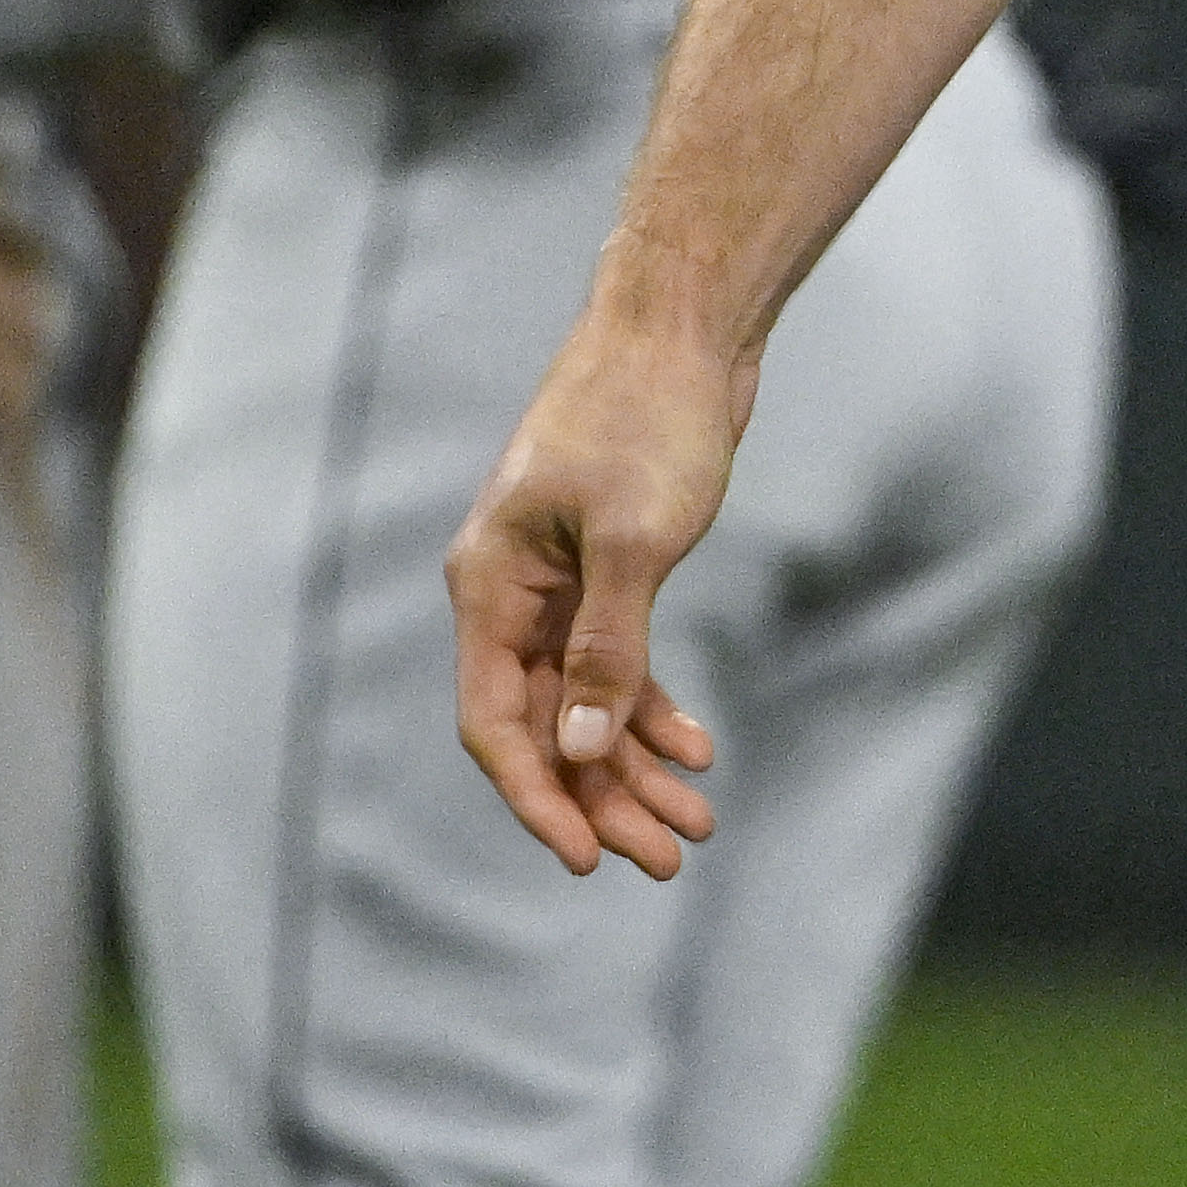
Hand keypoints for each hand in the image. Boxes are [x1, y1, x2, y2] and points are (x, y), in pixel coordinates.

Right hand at [448, 292, 747, 874]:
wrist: (683, 325)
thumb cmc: (648, 417)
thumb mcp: (633, 542)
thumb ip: (605, 650)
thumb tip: (577, 748)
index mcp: (490, 585)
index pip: (493, 723)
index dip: (536, 798)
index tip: (585, 861)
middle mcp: (511, 592)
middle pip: (542, 726)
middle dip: (600, 796)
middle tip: (667, 858)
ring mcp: (558, 583)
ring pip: (582, 703)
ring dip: (632, 764)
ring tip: (696, 823)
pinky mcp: (606, 569)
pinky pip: (614, 664)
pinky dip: (650, 708)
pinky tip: (695, 748)